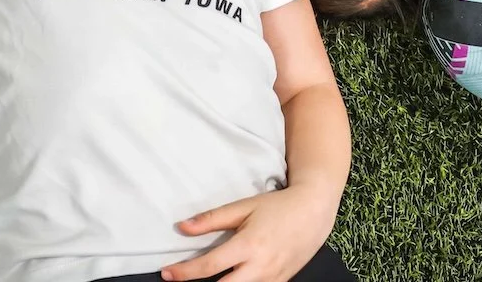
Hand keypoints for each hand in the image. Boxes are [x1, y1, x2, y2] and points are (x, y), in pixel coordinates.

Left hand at [162, 185, 337, 281]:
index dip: (185, 272)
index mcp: (249, 245)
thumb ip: (212, 219)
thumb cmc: (277, 206)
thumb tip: (182, 227)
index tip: (167, 273)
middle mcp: (260, 267)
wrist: (314, 212)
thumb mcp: (244, 206)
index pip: (210, 266)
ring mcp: (272, 279)